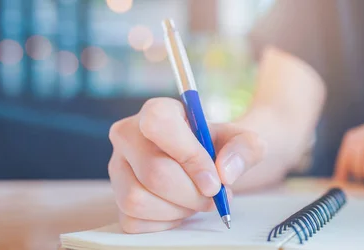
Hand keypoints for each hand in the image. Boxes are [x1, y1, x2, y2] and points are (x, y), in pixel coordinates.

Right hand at [108, 97, 265, 232]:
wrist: (213, 165)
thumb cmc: (223, 148)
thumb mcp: (246, 142)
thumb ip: (245, 149)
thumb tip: (225, 172)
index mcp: (157, 111)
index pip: (159, 124)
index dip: (189, 156)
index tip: (214, 181)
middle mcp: (129, 136)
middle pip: (153, 172)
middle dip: (191, 193)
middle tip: (214, 196)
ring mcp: (118, 168)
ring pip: (137, 200)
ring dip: (178, 209)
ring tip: (196, 200)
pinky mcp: (118, 198)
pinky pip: (133, 221)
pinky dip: (164, 222)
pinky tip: (179, 209)